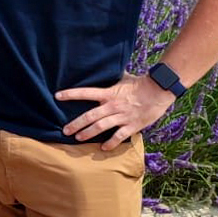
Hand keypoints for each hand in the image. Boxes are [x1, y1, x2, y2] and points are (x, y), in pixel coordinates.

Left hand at [56, 73, 173, 149]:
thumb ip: (111, 78)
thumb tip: (103, 68)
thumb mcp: (123, 78)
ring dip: (88, 134)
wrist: (160, 91)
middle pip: (90, 116)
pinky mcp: (132, 125)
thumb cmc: (140, 83)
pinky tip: (103, 148)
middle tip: (65, 130)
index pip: (86, 92)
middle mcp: (112, 106)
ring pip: (101, 127)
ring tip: (78, 138)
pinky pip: (119, 136)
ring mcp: (122, 116)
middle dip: (76, 124)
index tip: (57, 96)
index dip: (71, 94)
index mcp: (109, 93)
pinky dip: (111, 143)